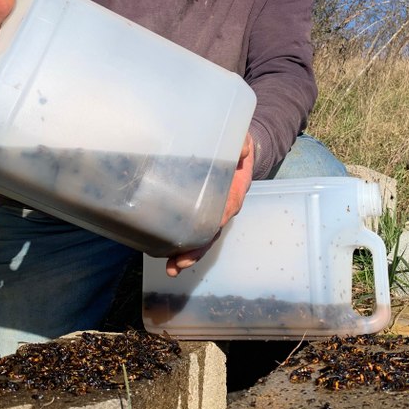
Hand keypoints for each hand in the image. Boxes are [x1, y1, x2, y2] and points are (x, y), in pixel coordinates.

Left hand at [166, 133, 253, 275]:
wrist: (233, 152)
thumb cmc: (235, 147)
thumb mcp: (242, 141)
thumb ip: (243, 143)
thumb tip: (243, 149)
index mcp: (234, 191)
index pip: (227, 209)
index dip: (218, 221)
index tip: (209, 231)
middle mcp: (223, 208)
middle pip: (211, 233)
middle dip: (197, 250)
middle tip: (179, 262)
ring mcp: (210, 214)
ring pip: (201, 239)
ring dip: (187, 255)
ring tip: (172, 268)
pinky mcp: (197, 214)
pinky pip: (190, 232)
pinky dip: (179, 246)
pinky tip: (164, 257)